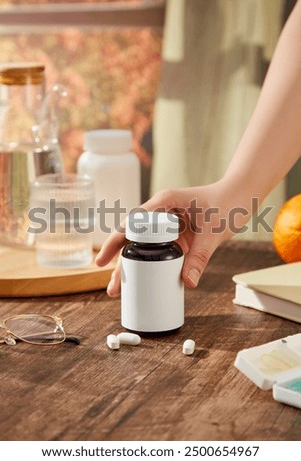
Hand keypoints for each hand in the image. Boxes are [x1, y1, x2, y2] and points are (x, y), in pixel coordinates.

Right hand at [95, 181, 237, 296]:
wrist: (240, 196)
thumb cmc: (227, 203)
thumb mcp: (212, 231)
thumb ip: (199, 256)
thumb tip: (187, 283)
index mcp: (164, 203)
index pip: (133, 222)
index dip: (116, 241)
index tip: (104, 260)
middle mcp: (161, 212)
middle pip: (133, 238)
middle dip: (120, 262)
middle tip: (112, 287)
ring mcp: (167, 224)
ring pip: (142, 246)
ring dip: (131, 267)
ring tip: (119, 289)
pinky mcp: (175, 234)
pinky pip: (158, 250)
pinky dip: (149, 265)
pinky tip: (142, 281)